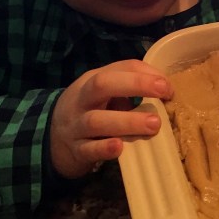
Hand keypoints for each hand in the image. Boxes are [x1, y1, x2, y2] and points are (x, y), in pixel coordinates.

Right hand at [49, 60, 173, 178]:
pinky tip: (119, 147)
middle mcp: (83, 99)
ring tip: (153, 125)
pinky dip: (104, 148)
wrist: (50, 138)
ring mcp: (76, 125)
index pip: (121, 67)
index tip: (168, 87)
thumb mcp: (104, 93)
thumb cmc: (89, 110)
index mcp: (94, 80)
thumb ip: (129, 87)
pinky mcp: (75, 151)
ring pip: (97, 120)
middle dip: (136, 84)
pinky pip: (88, 149)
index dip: (146, 74)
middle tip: (163, 92)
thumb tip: (165, 88)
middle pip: (103, 84)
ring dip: (127, 121)